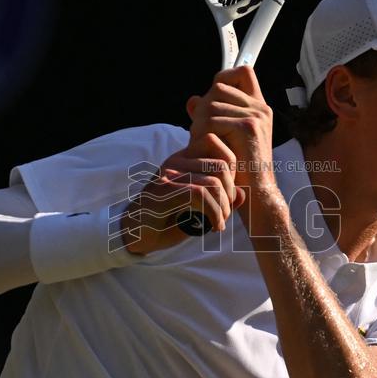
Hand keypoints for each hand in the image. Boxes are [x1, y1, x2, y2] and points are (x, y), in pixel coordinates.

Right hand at [120, 132, 244, 254]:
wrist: (133, 233)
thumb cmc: (167, 219)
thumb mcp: (198, 208)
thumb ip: (219, 198)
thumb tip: (243, 194)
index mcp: (184, 158)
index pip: (216, 144)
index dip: (232, 169)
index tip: (228, 193)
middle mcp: (176, 161)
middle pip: (221, 164)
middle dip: (231, 192)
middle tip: (225, 212)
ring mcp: (168, 175)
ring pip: (213, 182)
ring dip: (223, 207)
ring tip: (220, 222)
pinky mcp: (163, 192)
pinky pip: (200, 196)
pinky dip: (213, 213)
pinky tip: (214, 227)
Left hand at [186, 66, 274, 195]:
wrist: (256, 194)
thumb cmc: (238, 170)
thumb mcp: (222, 139)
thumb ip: (209, 118)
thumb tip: (192, 100)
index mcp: (258, 108)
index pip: (243, 72)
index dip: (224, 77)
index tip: (209, 97)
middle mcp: (260, 108)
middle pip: (219, 87)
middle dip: (203, 107)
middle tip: (199, 132)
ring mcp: (256, 116)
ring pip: (211, 103)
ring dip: (198, 124)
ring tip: (201, 144)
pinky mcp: (248, 127)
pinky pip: (213, 120)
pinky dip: (202, 135)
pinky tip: (205, 150)